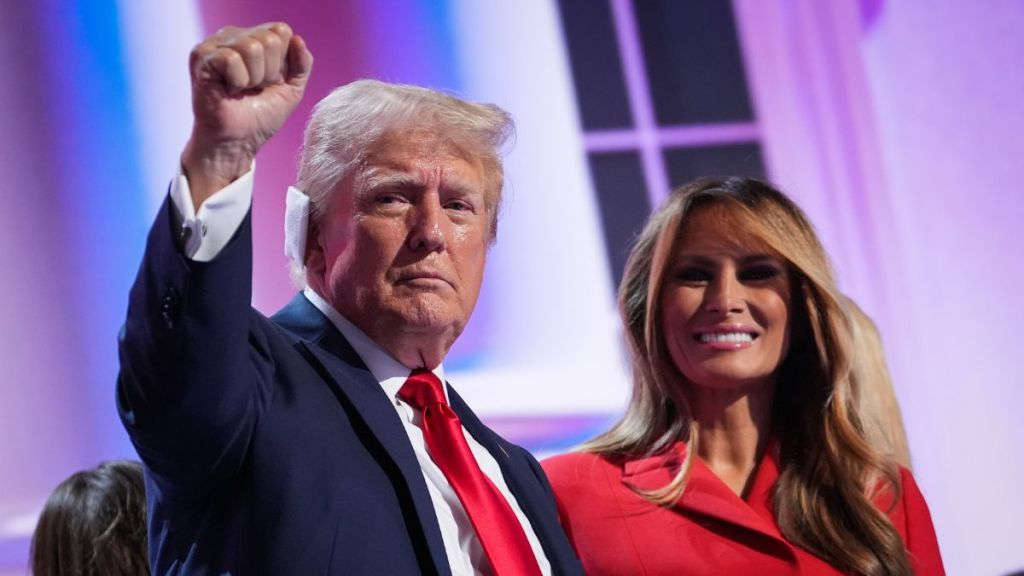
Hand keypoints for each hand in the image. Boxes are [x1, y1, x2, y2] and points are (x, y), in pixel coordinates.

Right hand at [181, 22, 313, 207]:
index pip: (281, 31)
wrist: (237, 142)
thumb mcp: (291, 89)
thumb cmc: (259, 116)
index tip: (268, 82)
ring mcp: (214, 44)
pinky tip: (228, 91)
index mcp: (252, 37)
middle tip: (253, 89)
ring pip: (252, 48)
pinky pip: (232, 59)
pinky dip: (238, 82)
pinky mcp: (201, 57)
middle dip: (269, 73)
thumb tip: (298, 39)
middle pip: (269, 39)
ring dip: (254, 79)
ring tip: (241, 90)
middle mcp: (231, 36)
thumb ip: (302, 64)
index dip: (282, 63)